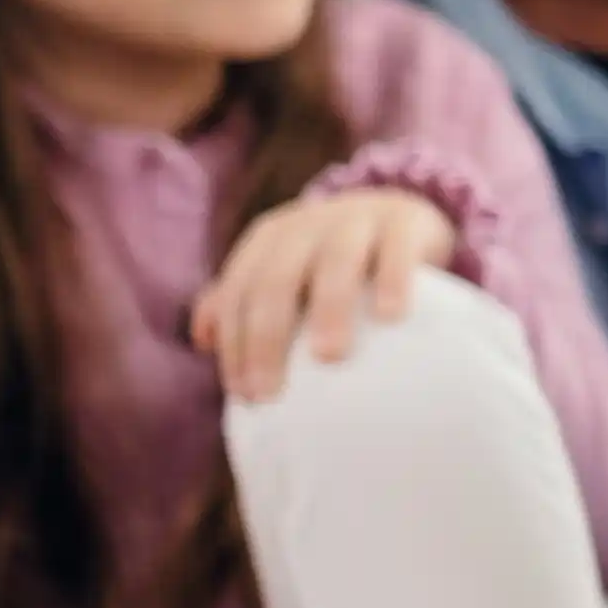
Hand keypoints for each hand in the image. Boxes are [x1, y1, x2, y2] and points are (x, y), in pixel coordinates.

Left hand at [191, 186, 456, 401]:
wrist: (399, 212)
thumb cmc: (333, 261)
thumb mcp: (286, 271)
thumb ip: (244, 300)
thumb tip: (203, 340)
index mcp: (270, 240)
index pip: (239, 292)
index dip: (235, 342)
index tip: (246, 394)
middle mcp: (307, 226)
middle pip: (276, 280)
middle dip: (266, 337)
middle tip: (271, 392)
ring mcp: (356, 221)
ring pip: (335, 262)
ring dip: (328, 309)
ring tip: (329, 357)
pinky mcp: (404, 223)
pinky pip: (397, 251)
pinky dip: (393, 281)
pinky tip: (392, 317)